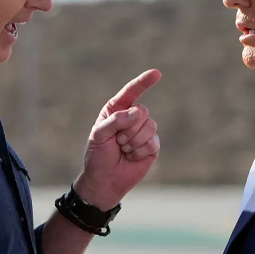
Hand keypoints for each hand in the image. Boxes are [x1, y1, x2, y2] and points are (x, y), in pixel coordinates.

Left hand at [74, 69, 161, 209]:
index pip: (131, 92)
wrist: (105, 180)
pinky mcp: (152, 145)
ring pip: (149, 126)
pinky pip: (153, 141)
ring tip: (124, 149)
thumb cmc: (98, 155)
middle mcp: (132, 118)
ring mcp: (144, 131)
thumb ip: (116, 120)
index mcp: (117, 110)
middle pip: (141, 111)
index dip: (144, 82)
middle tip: (117, 141)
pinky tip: (132, 157)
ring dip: (134, 141)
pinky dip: (140, 151)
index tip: (156, 73)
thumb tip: (138, 113)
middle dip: (128, 128)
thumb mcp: (99, 135)